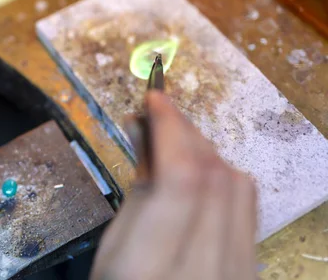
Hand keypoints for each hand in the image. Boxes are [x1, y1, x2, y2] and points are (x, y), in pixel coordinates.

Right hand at [91, 91, 257, 279]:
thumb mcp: (109, 253)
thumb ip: (138, 194)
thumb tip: (152, 134)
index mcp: (151, 271)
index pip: (182, 181)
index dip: (171, 130)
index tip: (153, 101)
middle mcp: (207, 274)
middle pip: (216, 177)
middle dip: (186, 132)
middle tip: (157, 113)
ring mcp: (238, 275)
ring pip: (240, 187)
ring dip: (205, 150)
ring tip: (173, 139)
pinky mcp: (252, 271)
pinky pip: (248, 208)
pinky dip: (222, 176)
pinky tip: (197, 170)